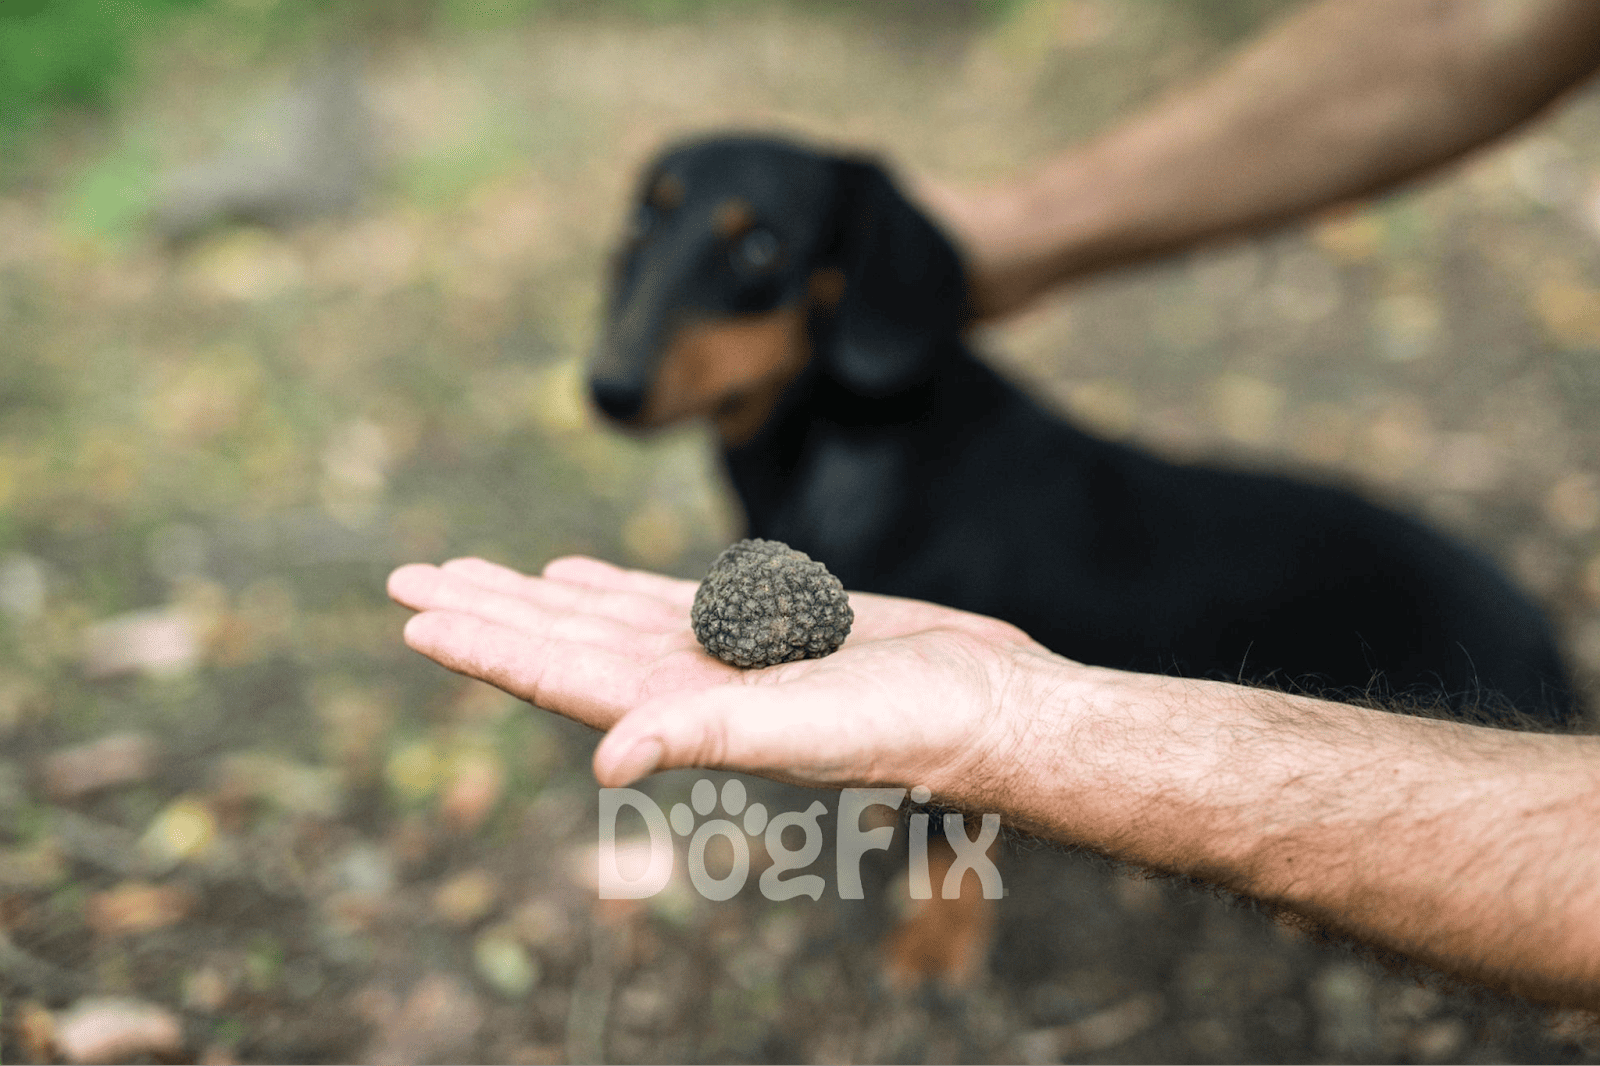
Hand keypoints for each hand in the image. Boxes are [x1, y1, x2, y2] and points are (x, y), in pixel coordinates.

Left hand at [386, 555, 1057, 793]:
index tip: (415, 616)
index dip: (485, 647)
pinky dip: (608, 586)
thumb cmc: (907, 726)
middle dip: (484, 609)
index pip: (558, 677)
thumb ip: (704, 735)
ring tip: (466, 571)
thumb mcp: (803, 729)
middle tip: (406, 578)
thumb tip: (609, 760)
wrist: (984, 702)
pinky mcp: (759, 623)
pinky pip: (659, 600)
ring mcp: (717, 655)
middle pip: (558, 642)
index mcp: (680, 712)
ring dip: (531, 595)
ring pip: (598, 617)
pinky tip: (572, 574)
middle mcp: (683, 686)